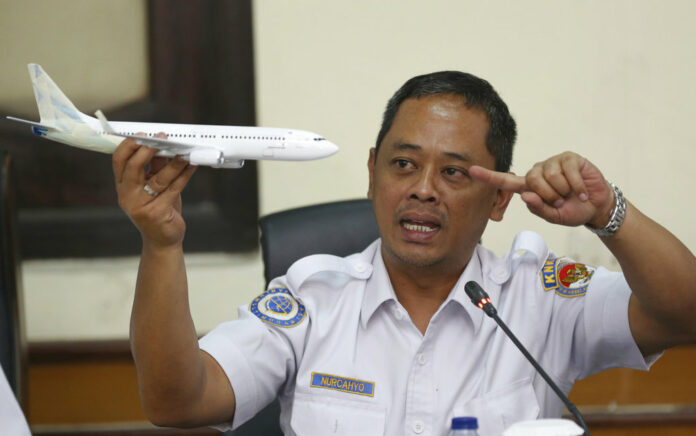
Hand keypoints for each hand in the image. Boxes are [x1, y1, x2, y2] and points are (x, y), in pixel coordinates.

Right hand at [113, 133, 196, 248]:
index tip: (142, 134)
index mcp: (122, 187)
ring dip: (173, 163)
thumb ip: (155, 168)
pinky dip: (184, 176)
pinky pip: (173, 189)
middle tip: (162, 138)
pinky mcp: (157, 213)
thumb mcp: (153, 188)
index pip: (118, 161)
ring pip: (158, 178)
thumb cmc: (158, 209)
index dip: (129, 146)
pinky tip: (192, 166)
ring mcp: (140, 206)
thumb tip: (163, 146)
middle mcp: (127, 196)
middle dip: (148, 150)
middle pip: (134, 167)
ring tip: (184, 152)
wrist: (163, 240)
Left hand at [470, 152, 613, 227]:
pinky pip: (568, 173)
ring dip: (564, 191)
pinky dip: (576, 187)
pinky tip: (582, 191)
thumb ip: (539, 208)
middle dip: (549, 196)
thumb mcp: (554, 216)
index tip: (471, 171)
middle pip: (532, 181)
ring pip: (550, 177)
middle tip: (561, 201)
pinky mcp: (569, 158)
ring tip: (571, 195)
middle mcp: (538, 172)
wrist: (596, 207)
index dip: (489, 177)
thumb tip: (526, 195)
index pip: (506, 182)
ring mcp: (553, 163)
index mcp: (529, 187)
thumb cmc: (572, 210)